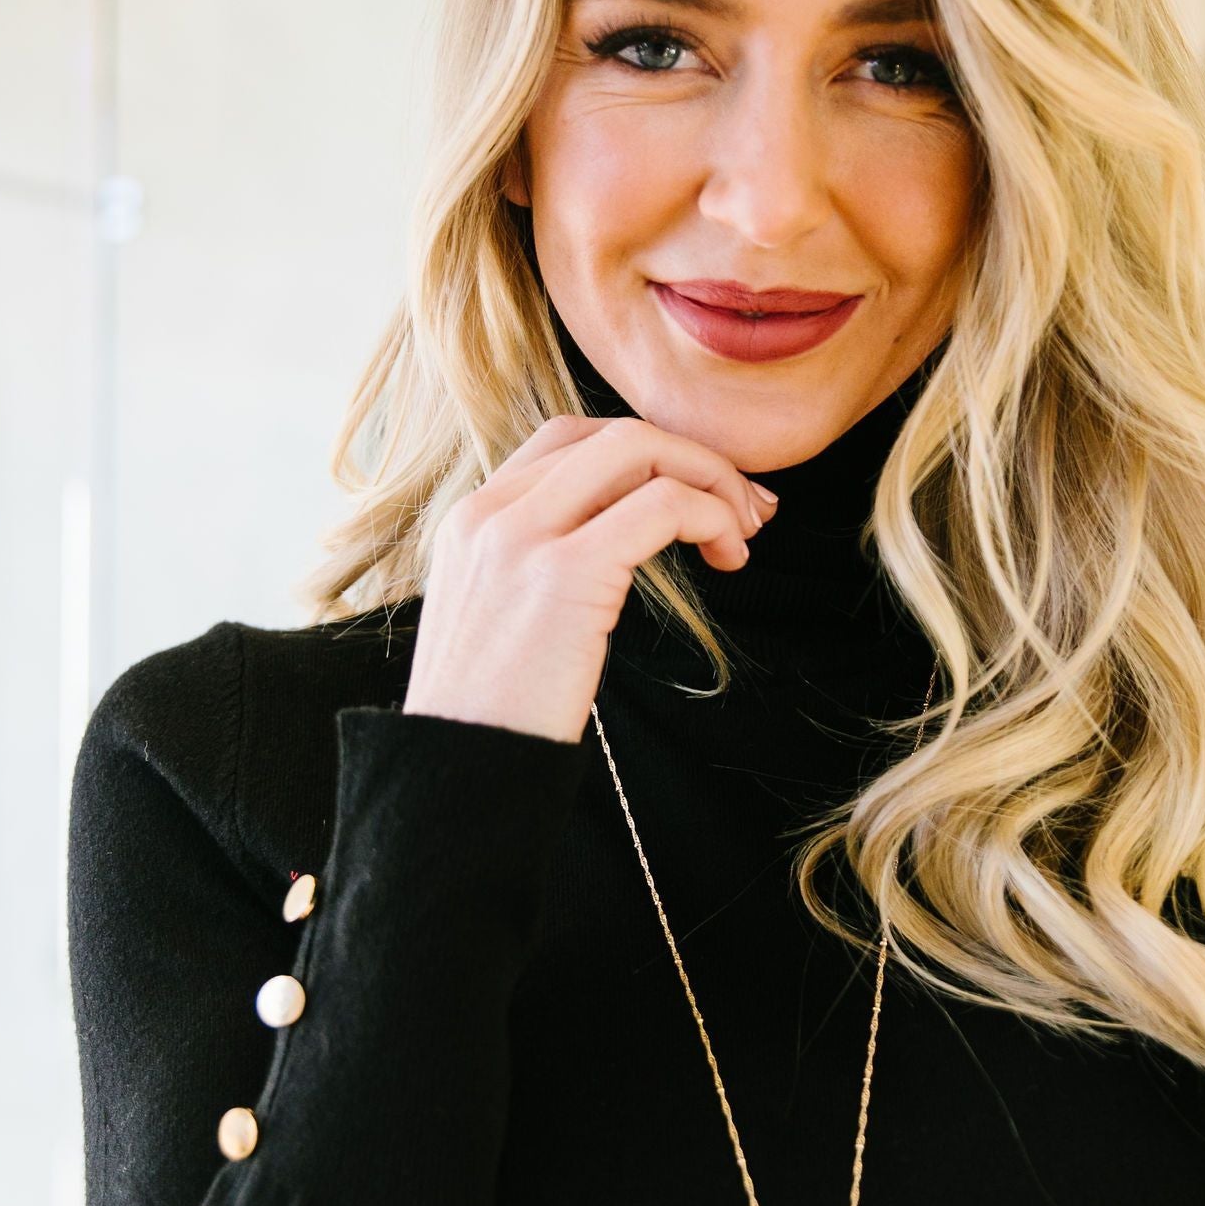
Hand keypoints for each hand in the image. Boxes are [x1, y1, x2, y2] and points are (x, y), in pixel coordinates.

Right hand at [402, 412, 778, 743]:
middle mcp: (489, 511)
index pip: (572, 440)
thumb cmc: (493, 713)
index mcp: (472, 517)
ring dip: (711, 482)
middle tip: (746, 510)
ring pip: (642, 452)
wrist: (458, 771)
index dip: (650, 456)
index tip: (698, 495)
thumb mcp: (501, 614)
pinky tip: (728, 556)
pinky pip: (663, 506)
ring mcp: (521, 535)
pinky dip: (711, 517)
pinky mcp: (564, 570)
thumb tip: (622, 537)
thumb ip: (542, 561)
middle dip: (695, 460)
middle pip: (615, 434)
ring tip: (744, 534)